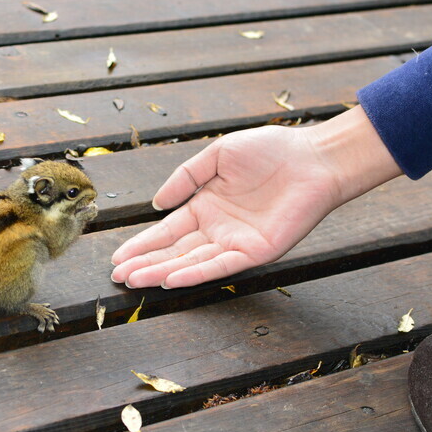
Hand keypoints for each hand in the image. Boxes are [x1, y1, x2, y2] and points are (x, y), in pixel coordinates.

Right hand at [110, 106, 401, 288]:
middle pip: (174, 252)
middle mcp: (217, 229)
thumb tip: (157, 203)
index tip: (118, 258)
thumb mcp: (217, 155)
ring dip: (162, 272)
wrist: (313, 158)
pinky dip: (196, 273)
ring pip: (191, 262)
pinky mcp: (255, 251)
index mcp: (206, 206)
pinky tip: (173, 279)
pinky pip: (221, 266)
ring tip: (135, 281)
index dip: (142, 244)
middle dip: (145, 264)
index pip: (167, 231)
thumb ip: (186, 177)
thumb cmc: (270, 150)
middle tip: (118, 277)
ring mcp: (235, 243)